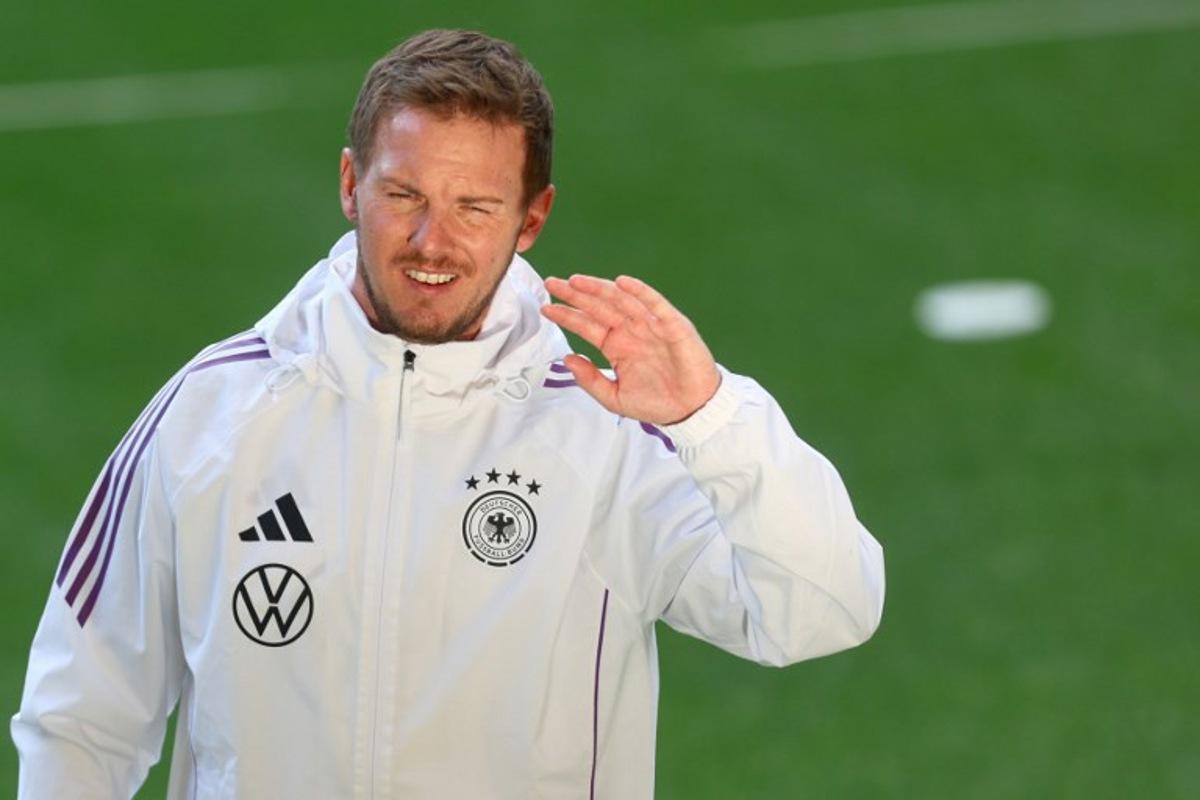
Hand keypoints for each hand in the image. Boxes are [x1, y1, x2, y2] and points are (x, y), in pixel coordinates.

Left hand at [541, 274, 720, 424]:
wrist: (691, 411)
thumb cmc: (657, 403)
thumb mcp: (614, 397)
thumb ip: (590, 380)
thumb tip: (567, 359)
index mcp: (617, 346)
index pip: (587, 325)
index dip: (567, 315)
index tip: (547, 308)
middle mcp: (632, 331)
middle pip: (599, 307)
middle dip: (575, 295)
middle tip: (552, 283)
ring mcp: (651, 326)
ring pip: (621, 300)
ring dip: (600, 288)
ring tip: (577, 281)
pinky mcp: (673, 325)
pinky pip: (655, 304)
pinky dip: (640, 291)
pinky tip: (623, 283)